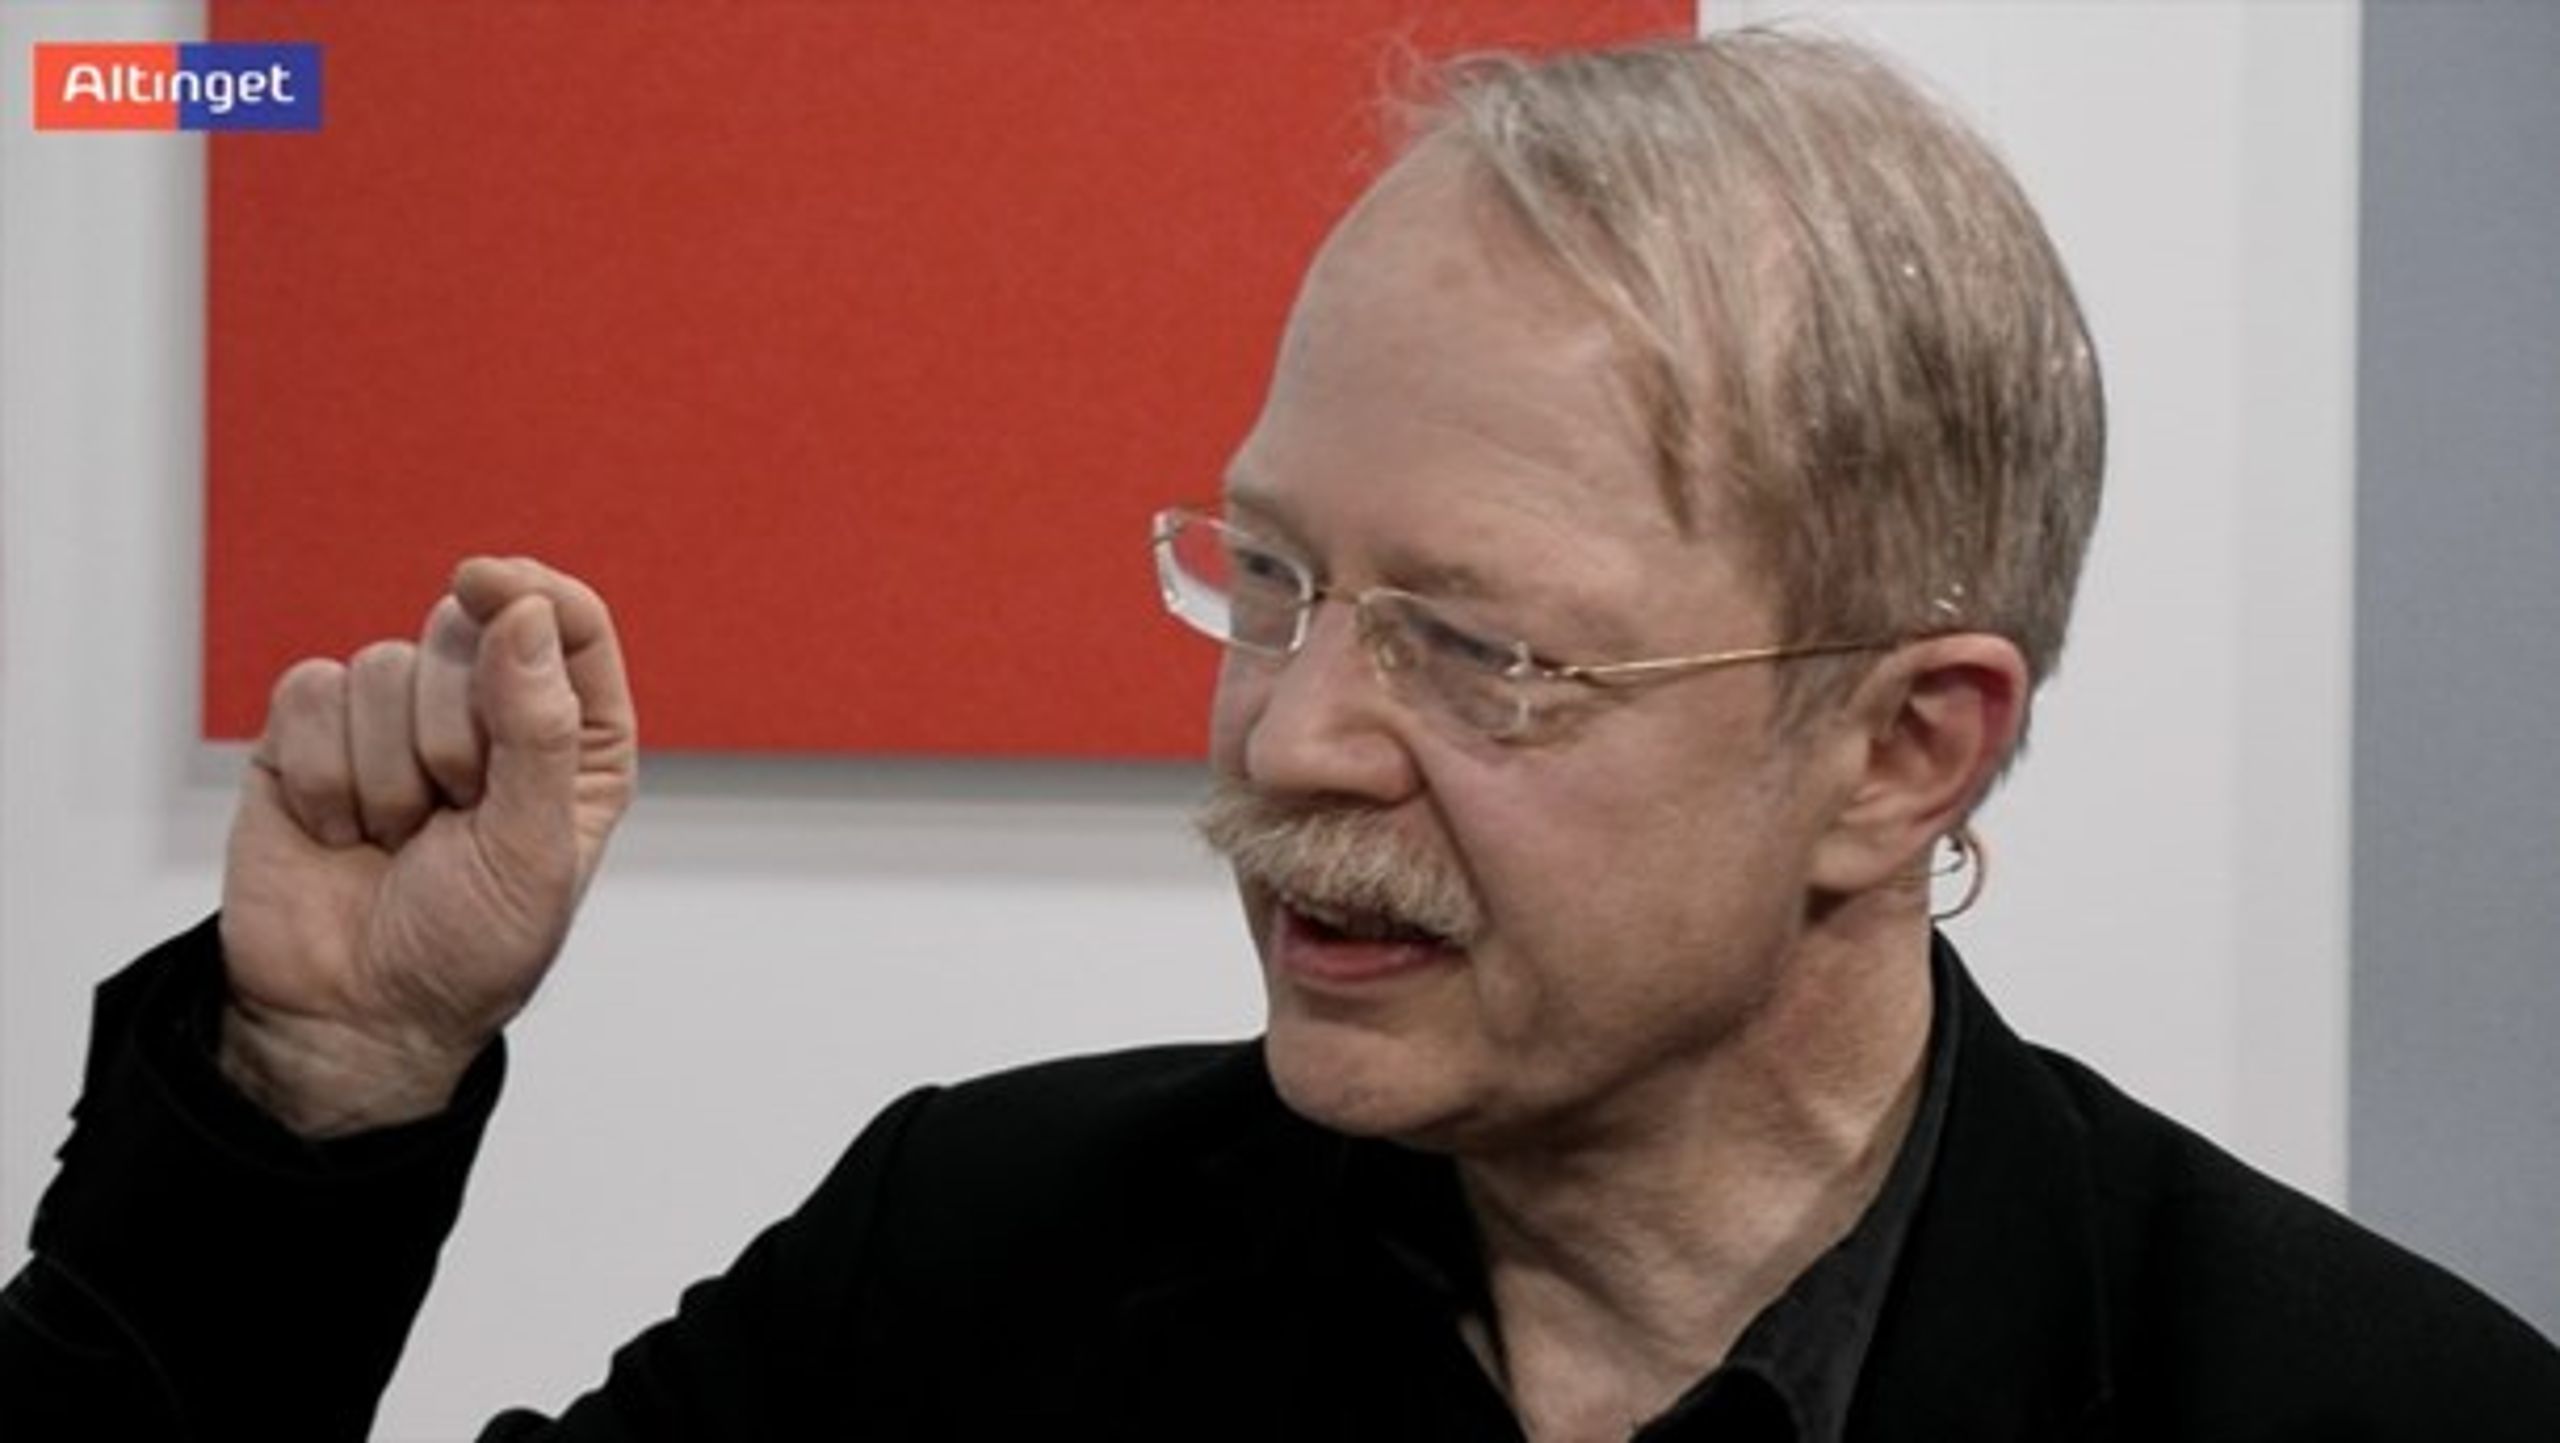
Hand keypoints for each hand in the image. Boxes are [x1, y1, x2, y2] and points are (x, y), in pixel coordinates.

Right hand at [216, 557, 637, 1135]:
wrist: (354, 1018)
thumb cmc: (468, 947)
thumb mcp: (533, 848)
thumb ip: (538, 728)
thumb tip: (526, 613)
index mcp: (572, 740)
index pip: (567, 626)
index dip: (532, 593)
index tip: (492, 584)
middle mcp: (488, 717)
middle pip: (467, 631)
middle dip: (454, 728)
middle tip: (453, 814)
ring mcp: (397, 722)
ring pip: (385, 662)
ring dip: (388, 769)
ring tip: (396, 838)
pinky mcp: (312, 736)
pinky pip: (312, 690)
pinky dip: (323, 772)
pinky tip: (339, 830)